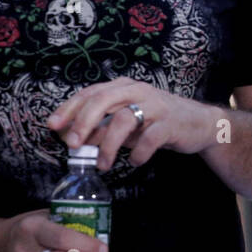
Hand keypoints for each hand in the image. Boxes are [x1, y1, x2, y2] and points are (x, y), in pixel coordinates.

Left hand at [48, 77, 221, 171]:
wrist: (200, 123)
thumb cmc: (157, 122)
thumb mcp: (126, 121)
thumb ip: (101, 126)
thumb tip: (71, 138)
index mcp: (124, 87)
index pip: (91, 92)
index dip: (69, 108)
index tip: (52, 125)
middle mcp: (139, 91)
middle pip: (104, 99)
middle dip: (84, 122)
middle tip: (73, 145)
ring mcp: (157, 106)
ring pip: (125, 119)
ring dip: (108, 145)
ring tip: (102, 164)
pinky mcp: (171, 124)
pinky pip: (150, 139)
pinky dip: (138, 153)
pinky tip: (134, 162)